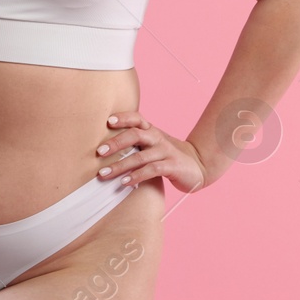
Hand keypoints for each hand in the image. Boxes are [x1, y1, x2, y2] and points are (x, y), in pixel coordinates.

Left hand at [94, 110, 208, 193]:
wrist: (199, 165)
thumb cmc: (168, 155)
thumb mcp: (153, 144)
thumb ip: (135, 143)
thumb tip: (104, 149)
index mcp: (151, 130)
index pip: (136, 118)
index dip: (123, 118)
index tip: (107, 121)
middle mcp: (158, 138)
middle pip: (135, 134)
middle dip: (115, 143)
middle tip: (99, 152)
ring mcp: (165, 151)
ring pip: (140, 156)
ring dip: (120, 165)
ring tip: (103, 174)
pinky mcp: (172, 166)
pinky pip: (152, 170)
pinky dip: (136, 176)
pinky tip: (124, 182)